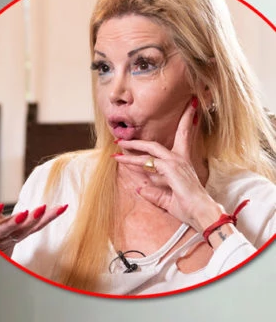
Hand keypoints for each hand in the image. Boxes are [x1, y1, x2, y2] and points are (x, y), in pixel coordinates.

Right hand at [0, 154, 67, 255]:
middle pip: (3, 230)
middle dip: (14, 223)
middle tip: (24, 214)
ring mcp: (11, 235)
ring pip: (23, 230)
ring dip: (34, 221)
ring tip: (44, 208)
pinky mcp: (25, 234)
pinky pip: (39, 227)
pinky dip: (50, 217)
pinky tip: (62, 207)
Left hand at [113, 97, 223, 233]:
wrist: (203, 214)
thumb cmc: (190, 208)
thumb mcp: (168, 199)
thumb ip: (154, 193)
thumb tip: (140, 189)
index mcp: (184, 163)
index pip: (185, 137)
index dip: (186, 121)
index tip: (189, 107)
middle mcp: (181, 159)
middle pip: (165, 139)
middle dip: (148, 134)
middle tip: (130, 134)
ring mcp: (176, 162)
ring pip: (150, 149)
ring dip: (133, 145)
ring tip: (119, 143)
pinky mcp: (170, 168)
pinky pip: (147, 162)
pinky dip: (132, 161)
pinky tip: (121, 159)